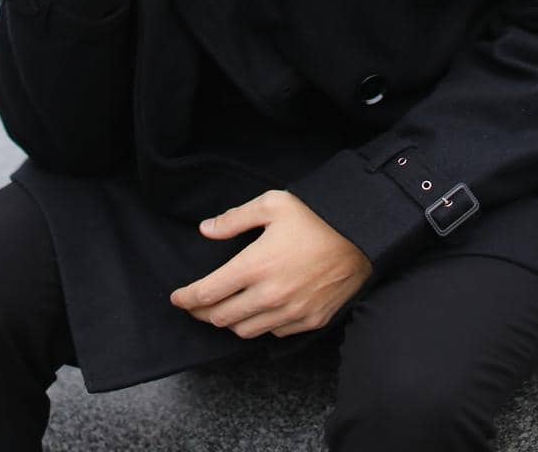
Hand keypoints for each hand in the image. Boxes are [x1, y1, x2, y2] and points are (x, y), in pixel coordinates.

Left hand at [169, 189, 372, 338]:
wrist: (361, 235)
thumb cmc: (315, 215)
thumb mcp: (271, 204)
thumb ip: (234, 219)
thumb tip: (206, 230)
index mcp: (255, 265)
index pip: (208, 293)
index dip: (187, 298)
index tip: (176, 298)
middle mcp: (270, 295)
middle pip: (222, 318)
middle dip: (202, 313)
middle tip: (194, 306)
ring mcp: (291, 312)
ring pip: (246, 331)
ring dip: (229, 323)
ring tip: (222, 310)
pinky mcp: (311, 321)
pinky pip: (275, 334)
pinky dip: (260, 326)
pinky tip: (258, 311)